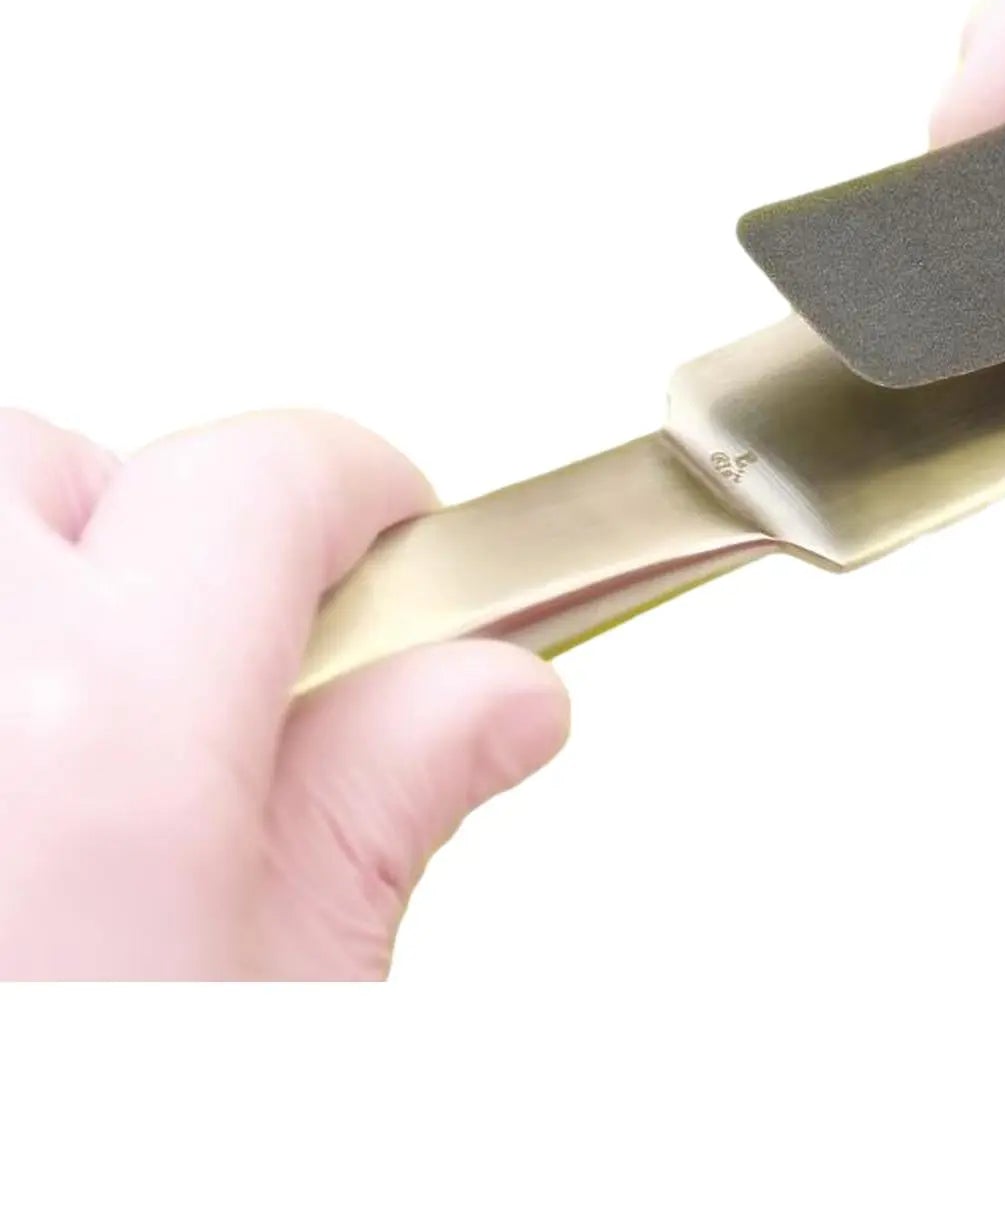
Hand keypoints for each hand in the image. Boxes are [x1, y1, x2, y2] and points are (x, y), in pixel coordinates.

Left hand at [0, 409, 567, 978]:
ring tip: (80, 734)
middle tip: (210, 662)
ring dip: (37, 597)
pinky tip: (17, 816)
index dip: (359, 497)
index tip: (395, 547)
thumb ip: (378, 820)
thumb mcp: (291, 1016)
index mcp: (99, 726)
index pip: (261, 474)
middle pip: (48, 461)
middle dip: (146, 523)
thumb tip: (485, 697)